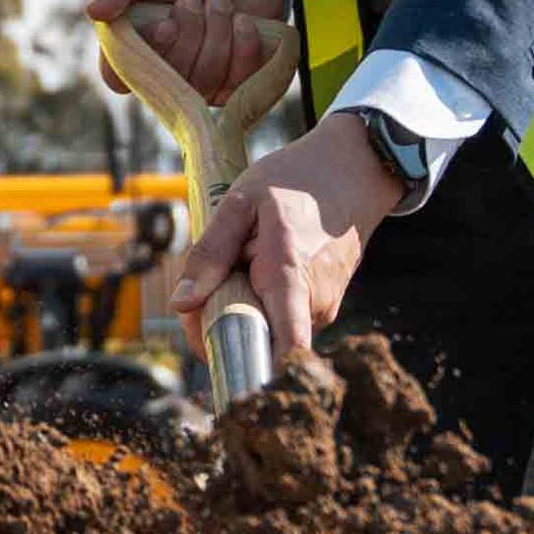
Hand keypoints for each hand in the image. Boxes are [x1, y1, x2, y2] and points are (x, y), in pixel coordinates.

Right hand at [88, 0, 292, 104]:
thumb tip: (93, 10)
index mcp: (130, 52)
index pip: (119, 79)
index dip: (145, 57)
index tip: (166, 24)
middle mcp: (161, 77)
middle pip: (172, 78)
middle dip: (191, 29)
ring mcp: (199, 87)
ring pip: (207, 77)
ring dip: (218, 29)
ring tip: (219, 2)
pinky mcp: (235, 87)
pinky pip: (240, 80)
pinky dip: (245, 42)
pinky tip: (243, 20)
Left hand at [172, 109, 402, 367]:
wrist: (351, 170)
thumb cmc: (296, 181)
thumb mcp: (241, 204)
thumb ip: (210, 254)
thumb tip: (181, 304)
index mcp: (290, 276)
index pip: (282, 348)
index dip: (245, 362)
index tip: (213, 352)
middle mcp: (315, 303)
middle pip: (256, 339)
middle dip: (223, 319)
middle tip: (212, 278)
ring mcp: (325, 307)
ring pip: (268, 329)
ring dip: (244, 306)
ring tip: (247, 261)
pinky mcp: (325, 307)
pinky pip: (282, 318)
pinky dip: (263, 300)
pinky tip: (264, 266)